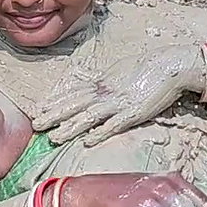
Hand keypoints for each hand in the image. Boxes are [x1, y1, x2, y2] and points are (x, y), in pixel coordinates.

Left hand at [34, 45, 201, 145]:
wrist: (170, 65)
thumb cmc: (147, 67)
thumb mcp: (120, 72)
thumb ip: (105, 82)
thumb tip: (92, 87)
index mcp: (102, 82)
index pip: (73, 93)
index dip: (55, 102)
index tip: (38, 109)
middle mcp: (106, 92)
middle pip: (75, 104)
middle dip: (54, 115)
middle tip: (36, 125)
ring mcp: (119, 102)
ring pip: (89, 116)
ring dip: (70, 127)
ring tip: (54, 137)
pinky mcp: (134, 112)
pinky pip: (114, 124)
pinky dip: (100, 132)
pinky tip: (87, 141)